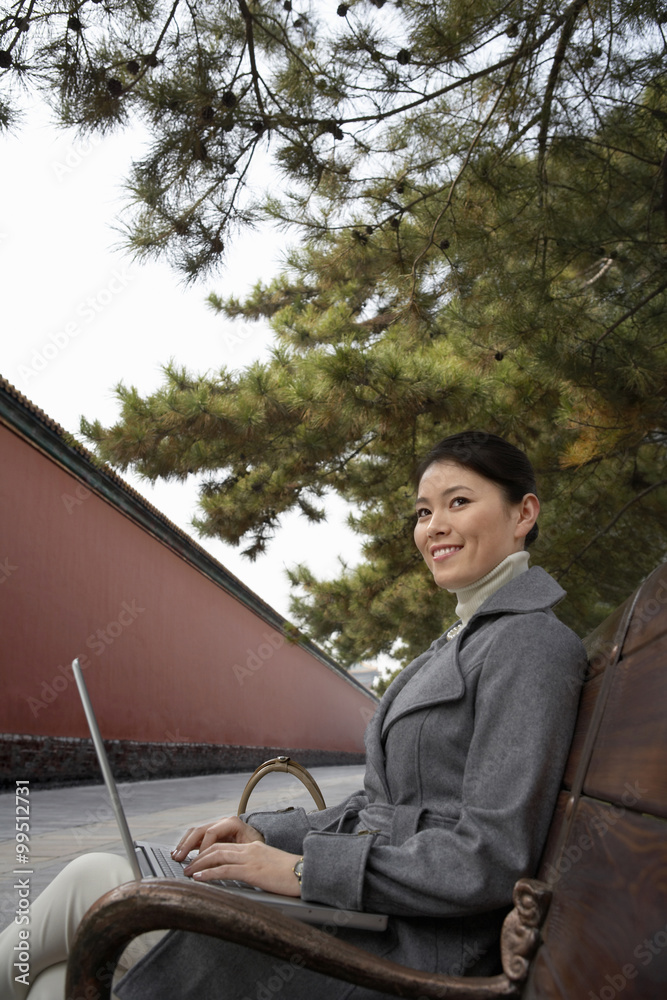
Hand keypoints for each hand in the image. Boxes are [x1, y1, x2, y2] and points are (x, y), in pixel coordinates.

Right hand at [171, 816, 263, 860]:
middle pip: (200, 830)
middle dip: (187, 844)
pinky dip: (187, 844)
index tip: (198, 862)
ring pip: (195, 832)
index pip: (211, 832)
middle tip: (179, 858)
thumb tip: (218, 865)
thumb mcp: (250, 851)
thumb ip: (234, 855)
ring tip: (175, 856)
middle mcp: (222, 822)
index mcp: (232, 823)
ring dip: (184, 844)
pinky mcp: (213, 835)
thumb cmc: (259, 850)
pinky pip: (196, 837)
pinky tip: (179, 853)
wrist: (263, 846)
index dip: (203, 848)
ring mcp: (217, 827)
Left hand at [183, 841, 302, 896]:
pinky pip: (224, 870)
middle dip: (199, 856)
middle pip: (217, 848)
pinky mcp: (251, 871)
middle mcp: (249, 849)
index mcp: (254, 847)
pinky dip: (208, 873)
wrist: (305, 874)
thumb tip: (246, 878)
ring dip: (199, 864)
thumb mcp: (271, 867)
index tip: (197, 860)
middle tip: (186, 865)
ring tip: (187, 872)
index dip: (208, 852)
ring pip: (217, 856)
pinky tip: (199, 878)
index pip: (225, 846)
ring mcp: (250, 859)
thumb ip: (256, 868)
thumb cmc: (292, 874)